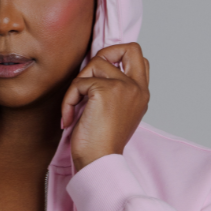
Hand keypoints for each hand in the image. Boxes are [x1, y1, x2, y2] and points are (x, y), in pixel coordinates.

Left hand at [61, 43, 149, 171]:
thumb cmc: (102, 144)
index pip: (139, 58)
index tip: (99, 76)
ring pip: (95, 64)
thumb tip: (96, 70)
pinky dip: (68, 100)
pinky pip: (78, 83)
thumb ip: (115, 91)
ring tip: (75, 108)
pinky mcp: (104, 91)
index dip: (118, 57)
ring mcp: (123, 87)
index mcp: (142, 94)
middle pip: (128, 47)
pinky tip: (68, 119)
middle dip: (104, 54)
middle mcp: (137, 87)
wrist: (99, 162)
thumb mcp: (116, 113)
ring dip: (79, 84)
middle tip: (90, 77)